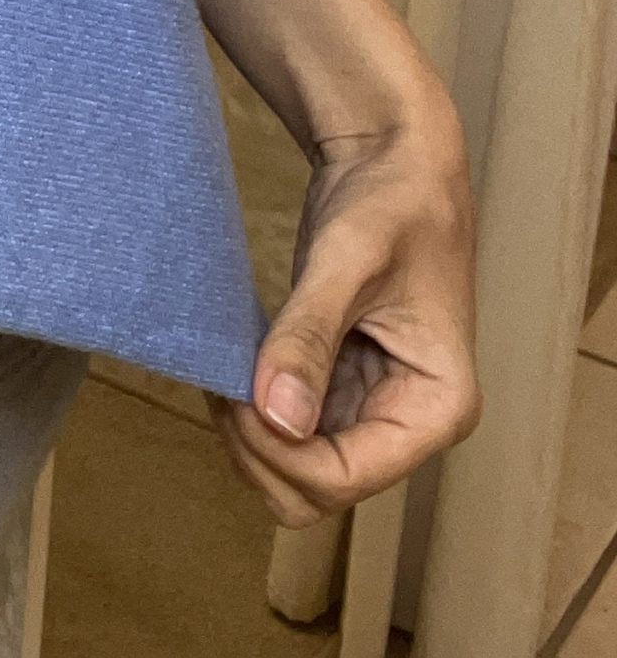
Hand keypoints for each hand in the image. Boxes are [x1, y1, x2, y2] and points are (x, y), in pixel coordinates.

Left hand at [207, 111, 481, 527]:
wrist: (393, 164)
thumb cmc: (391, 203)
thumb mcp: (347, 263)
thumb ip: (309, 339)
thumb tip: (277, 417)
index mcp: (437, 407)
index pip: (347, 477)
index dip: (280, 452)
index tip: (233, 396)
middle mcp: (410, 424)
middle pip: (318, 492)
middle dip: (260, 452)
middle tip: (221, 384)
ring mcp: (375, 412)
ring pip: (298, 473)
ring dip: (251, 439)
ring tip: (222, 374)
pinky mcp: (343, 390)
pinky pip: (291, 434)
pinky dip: (254, 416)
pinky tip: (232, 370)